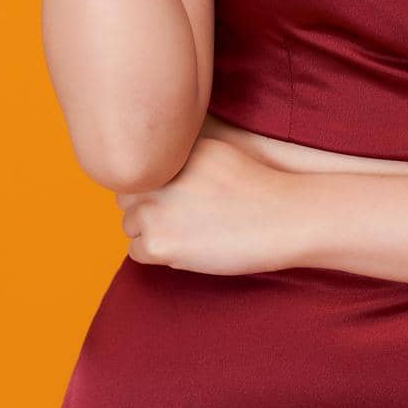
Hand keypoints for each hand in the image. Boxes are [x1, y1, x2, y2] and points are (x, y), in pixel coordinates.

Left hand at [115, 135, 308, 275]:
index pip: (139, 170)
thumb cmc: (256, 189)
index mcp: (171, 151)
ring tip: (188, 233)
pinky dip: (157, 255)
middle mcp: (157, 175)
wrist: (281, 218)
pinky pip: (136, 252)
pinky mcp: (157, 242)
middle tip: (181, 219)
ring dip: (151, 233)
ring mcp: (154, 208)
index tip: (179, 199)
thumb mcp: (214, 154)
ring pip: (130, 226)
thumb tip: (149, 173)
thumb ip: (179, 160)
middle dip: (146, 209)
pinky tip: (187, 249)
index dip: (155, 188)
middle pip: (126, 197)